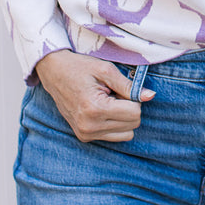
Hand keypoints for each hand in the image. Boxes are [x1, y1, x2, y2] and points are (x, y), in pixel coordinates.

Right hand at [35, 49, 154, 142]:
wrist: (53, 72)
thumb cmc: (79, 67)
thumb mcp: (106, 70)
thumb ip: (129, 86)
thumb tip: (151, 96)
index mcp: (95, 109)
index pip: (135, 113)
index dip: (134, 98)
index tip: (120, 88)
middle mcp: (89, 126)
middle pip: (133, 124)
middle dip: (129, 108)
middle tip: (113, 93)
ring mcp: (85, 134)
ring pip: (126, 134)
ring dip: (123, 118)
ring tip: (107, 101)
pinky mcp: (84, 137)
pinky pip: (114, 136)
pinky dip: (114, 124)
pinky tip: (102, 109)